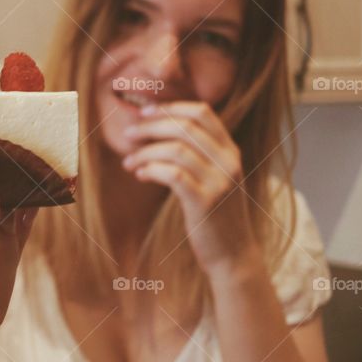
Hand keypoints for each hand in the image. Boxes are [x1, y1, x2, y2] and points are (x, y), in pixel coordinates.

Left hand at [120, 101, 258, 273]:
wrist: (232, 253)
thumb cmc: (214, 213)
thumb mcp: (213, 177)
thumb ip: (196, 154)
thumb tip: (156, 130)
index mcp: (230, 151)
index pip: (202, 112)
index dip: (170, 108)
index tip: (144, 112)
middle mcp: (228, 161)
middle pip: (185, 126)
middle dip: (151, 127)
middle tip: (128, 135)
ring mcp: (219, 181)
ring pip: (175, 149)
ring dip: (145, 153)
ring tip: (129, 162)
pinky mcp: (205, 202)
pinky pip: (172, 174)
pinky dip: (150, 170)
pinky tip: (139, 175)